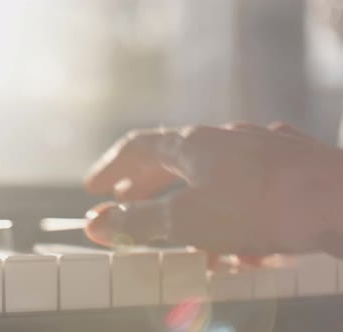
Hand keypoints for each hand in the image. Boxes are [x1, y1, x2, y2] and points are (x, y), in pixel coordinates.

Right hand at [84, 122, 342, 256]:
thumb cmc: (262, 207)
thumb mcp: (188, 220)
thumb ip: (139, 221)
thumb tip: (95, 223)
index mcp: (194, 144)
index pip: (138, 146)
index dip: (111, 167)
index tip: (94, 188)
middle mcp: (225, 139)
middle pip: (173, 160)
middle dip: (147, 187)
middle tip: (127, 203)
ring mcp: (260, 149)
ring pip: (213, 179)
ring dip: (194, 209)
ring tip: (190, 243)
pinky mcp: (290, 167)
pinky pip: (248, 191)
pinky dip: (234, 216)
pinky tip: (245, 245)